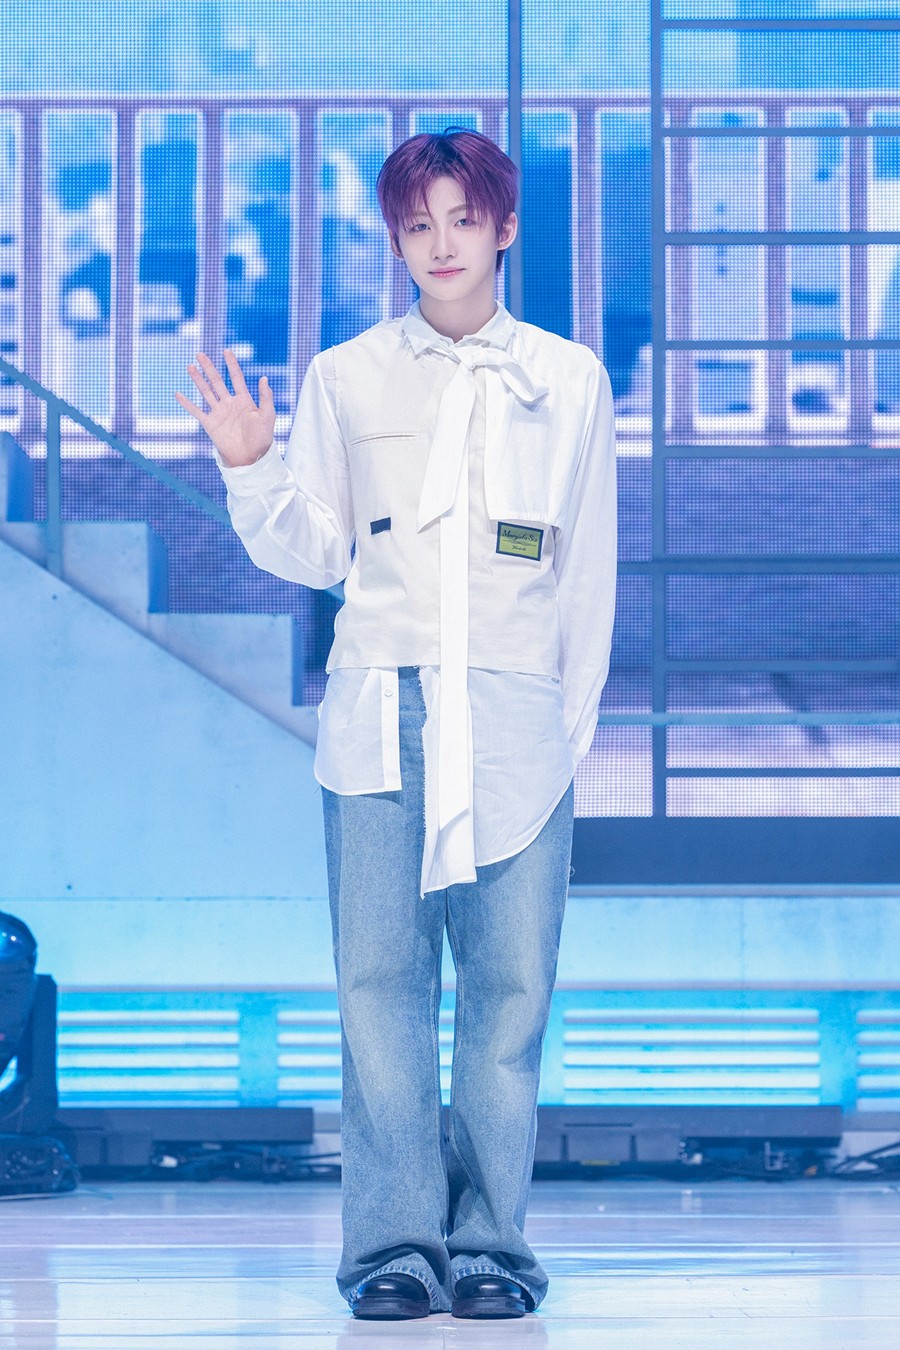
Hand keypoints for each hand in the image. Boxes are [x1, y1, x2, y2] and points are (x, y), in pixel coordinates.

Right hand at [175, 350, 275, 466]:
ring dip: (197, 379)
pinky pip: (196, 411)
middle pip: (217, 381)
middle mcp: (230, 404)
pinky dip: (187, 403)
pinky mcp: (210, 424)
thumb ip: (266, 397)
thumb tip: (264, 377)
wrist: (250, 456)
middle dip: (209, 367)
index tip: (226, 351)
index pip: (236, 378)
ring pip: (205, 392)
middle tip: (200, 354)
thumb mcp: (267, 415)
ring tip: (190, 366)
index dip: (231, 364)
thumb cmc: (262, 437)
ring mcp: (219, 413)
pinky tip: (178, 394)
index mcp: (244, 400)